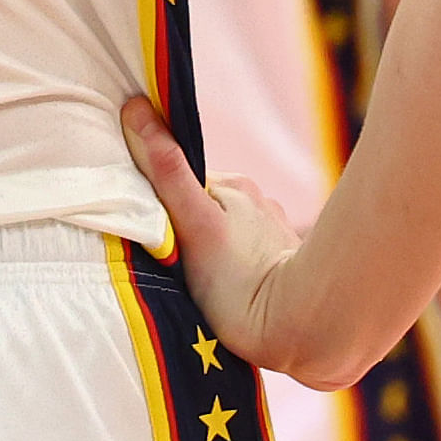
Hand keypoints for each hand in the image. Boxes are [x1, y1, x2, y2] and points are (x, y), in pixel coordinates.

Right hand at [120, 100, 301, 362]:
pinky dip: (232, 267)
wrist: (304, 331)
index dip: (157, 201)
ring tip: (200, 282)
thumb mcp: (193, 223)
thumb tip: (136, 109)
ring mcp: (273, 233)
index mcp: (233, 187)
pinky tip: (228, 290)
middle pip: (202, 206)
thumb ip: (165, 172)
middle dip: (184, 226)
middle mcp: (257, 203)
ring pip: (225, 231)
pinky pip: (245, 256)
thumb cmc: (241, 283)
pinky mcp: (283, 263)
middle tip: (170, 261)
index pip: (179, 182)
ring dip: (209, 248)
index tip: (147, 229)